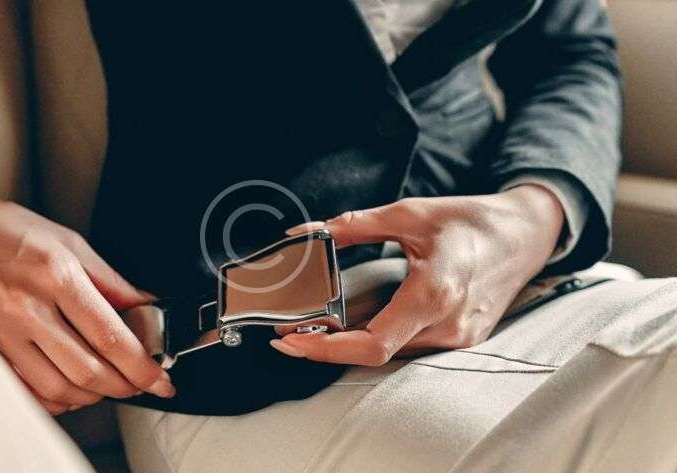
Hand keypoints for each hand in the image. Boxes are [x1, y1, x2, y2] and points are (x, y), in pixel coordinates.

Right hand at [0, 179, 174, 413]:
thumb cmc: (11, 232)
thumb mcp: (72, 243)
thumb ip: (113, 282)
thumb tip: (147, 307)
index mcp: (57, 277)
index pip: (110, 337)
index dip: (142, 366)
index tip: (160, 378)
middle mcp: (28, 309)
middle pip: (88, 371)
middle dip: (125, 386)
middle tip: (140, 382)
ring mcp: (3, 333)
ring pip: (59, 388)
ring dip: (94, 394)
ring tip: (109, 382)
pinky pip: (27, 390)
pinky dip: (58, 398)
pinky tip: (72, 387)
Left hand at [270, 185, 564, 365]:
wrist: (526, 235)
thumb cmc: (471, 221)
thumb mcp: (408, 213)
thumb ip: (355, 226)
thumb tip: (310, 234)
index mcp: (433, 293)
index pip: (372, 344)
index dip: (327, 349)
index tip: (293, 342)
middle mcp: (448, 324)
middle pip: (375, 353)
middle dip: (329, 346)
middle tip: (291, 333)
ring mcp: (458, 337)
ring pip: (393, 352)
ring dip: (354, 343)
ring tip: (318, 326)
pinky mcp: (463, 339)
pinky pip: (413, 346)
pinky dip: (382, 338)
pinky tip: (359, 324)